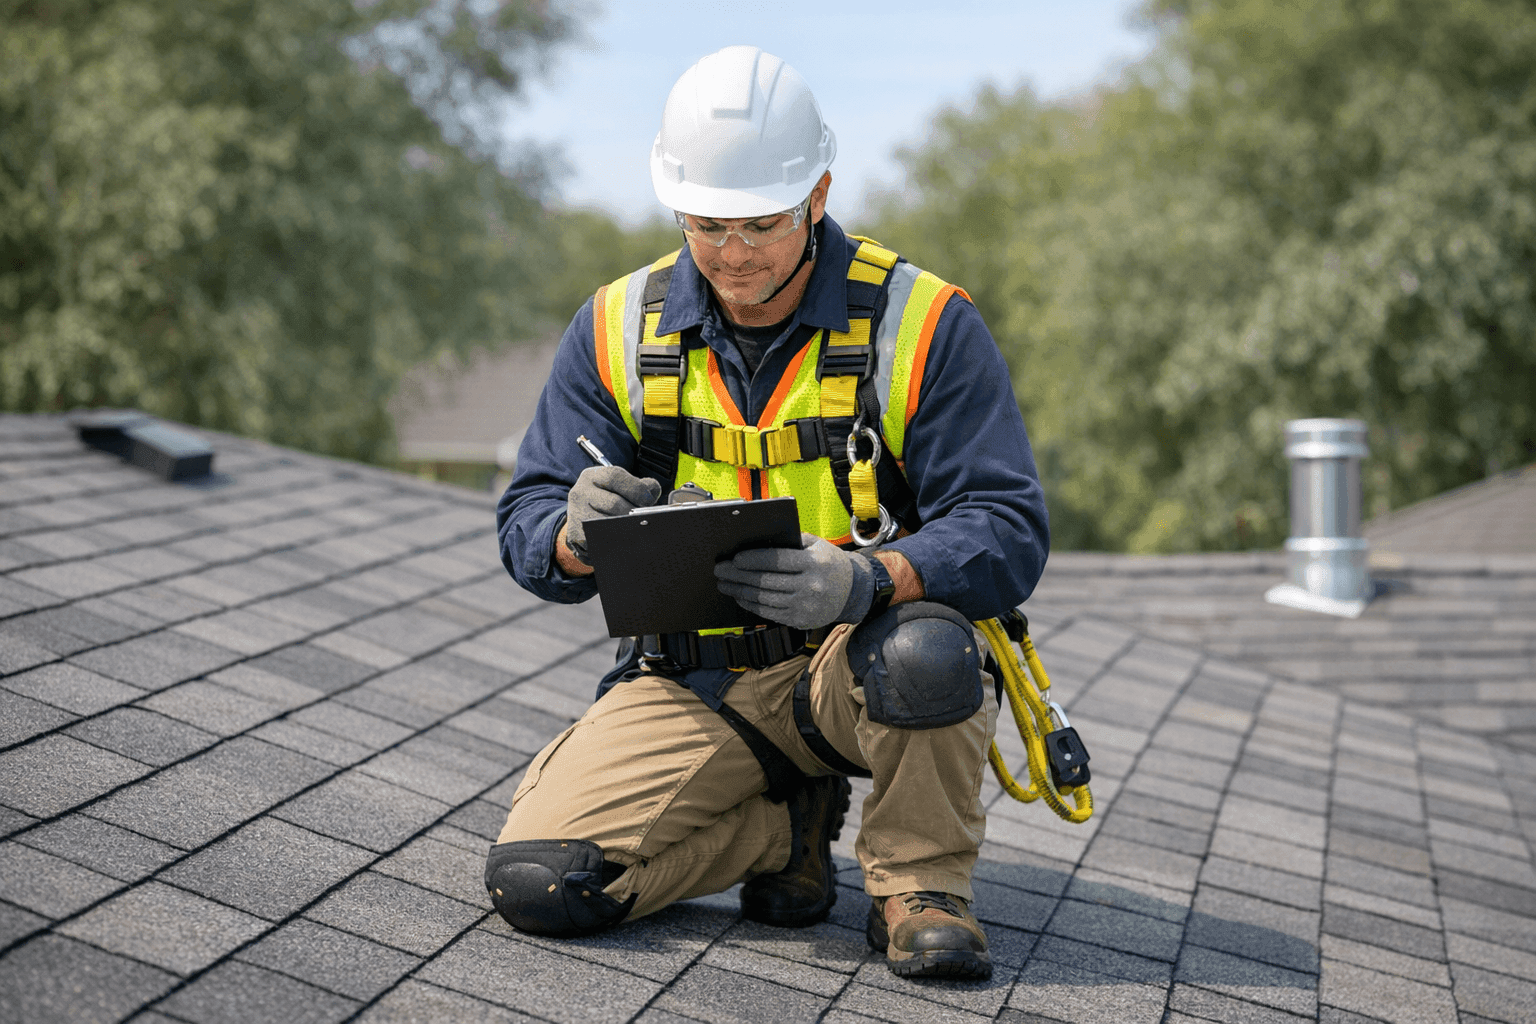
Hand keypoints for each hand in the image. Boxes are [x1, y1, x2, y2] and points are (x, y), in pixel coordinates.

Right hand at [563, 465, 661, 564]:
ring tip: (637, 531)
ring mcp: (575, 513)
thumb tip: (652, 492)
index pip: (615, 476)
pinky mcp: (575, 533)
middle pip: (613, 503)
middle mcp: (581, 492)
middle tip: (645, 520)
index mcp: (594, 476)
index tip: (648, 500)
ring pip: (607, 524)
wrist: (585, 515)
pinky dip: (614, 542)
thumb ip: (641, 486)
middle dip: (634, 513)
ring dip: (626, 529)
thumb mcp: (622, 486)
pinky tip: (623, 542)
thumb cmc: (609, 498)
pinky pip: (599, 539)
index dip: (636, 489)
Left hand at [714, 533, 875, 629]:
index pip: (777, 560)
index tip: (735, 558)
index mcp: (814, 563)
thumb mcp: (816, 545)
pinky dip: (751, 605)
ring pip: (764, 599)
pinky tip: (740, 597)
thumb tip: (757, 541)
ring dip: (740, 591)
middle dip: (739, 575)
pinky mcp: (800, 620)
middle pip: (766, 581)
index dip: (753, 559)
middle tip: (721, 570)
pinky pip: (769, 613)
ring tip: (725, 584)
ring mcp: (805, 606)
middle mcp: (810, 586)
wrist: (852, 592)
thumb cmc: (830, 563)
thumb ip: (790, 541)